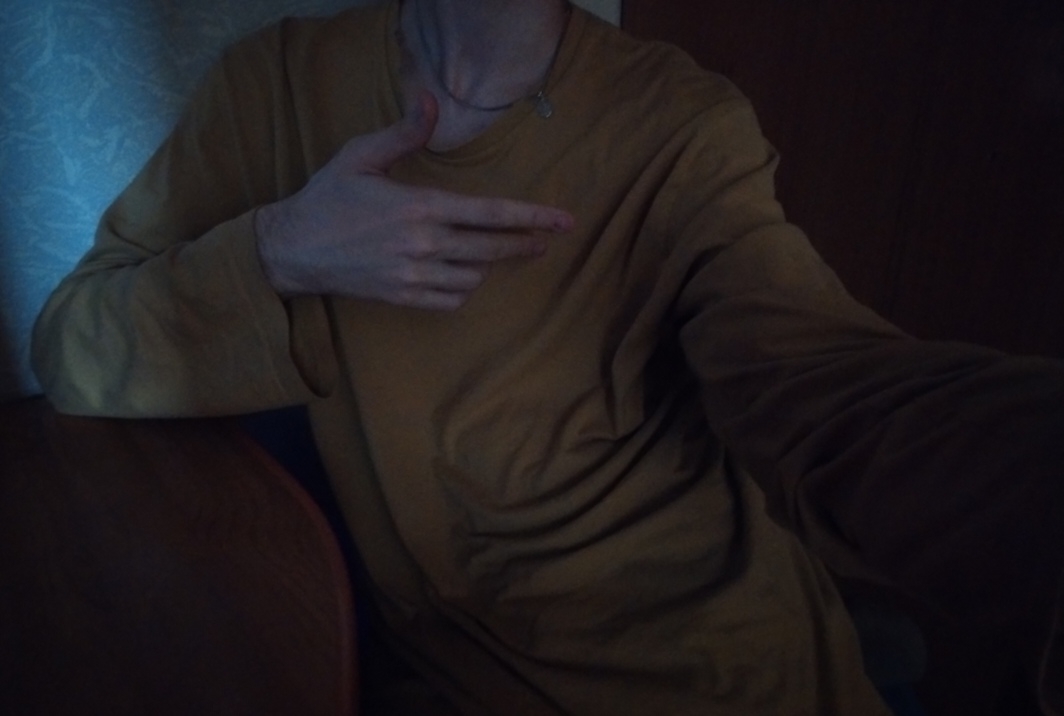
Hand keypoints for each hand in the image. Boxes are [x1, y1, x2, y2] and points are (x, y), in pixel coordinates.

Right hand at [255, 92, 573, 309]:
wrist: (294, 249)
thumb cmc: (328, 198)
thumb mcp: (361, 155)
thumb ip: (403, 132)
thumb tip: (431, 101)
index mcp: (419, 206)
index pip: (490, 212)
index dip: (532, 217)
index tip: (562, 221)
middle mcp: (423, 244)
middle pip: (492, 249)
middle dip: (525, 245)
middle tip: (545, 242)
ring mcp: (414, 275)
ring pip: (475, 276)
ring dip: (490, 265)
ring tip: (496, 253)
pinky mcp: (404, 297)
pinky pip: (453, 299)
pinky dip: (466, 288)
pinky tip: (467, 275)